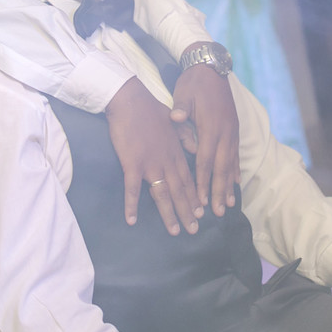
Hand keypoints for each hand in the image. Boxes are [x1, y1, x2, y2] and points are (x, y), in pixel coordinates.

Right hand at [106, 78, 202, 234]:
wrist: (130, 100)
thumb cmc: (149, 109)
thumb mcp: (174, 121)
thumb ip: (185, 136)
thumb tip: (196, 148)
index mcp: (175, 151)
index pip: (188, 179)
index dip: (195, 196)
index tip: (201, 212)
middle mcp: (166, 161)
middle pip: (179, 191)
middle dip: (187, 211)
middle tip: (194, 230)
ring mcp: (150, 164)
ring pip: (162, 194)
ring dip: (169, 214)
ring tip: (174, 231)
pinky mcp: (132, 164)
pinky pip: (132, 189)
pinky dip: (132, 205)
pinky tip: (131, 220)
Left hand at [172, 60, 239, 215]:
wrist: (211, 68)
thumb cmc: (194, 83)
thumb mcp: (184, 92)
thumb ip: (182, 108)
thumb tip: (176, 118)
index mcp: (211, 126)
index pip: (205, 159)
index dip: (202, 180)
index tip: (200, 199)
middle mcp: (225, 132)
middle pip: (221, 167)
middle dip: (218, 190)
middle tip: (218, 212)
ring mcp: (232, 131)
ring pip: (231, 163)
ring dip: (229, 185)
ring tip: (228, 204)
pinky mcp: (234, 129)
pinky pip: (236, 154)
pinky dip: (235, 171)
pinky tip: (235, 183)